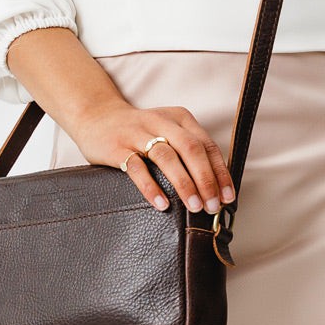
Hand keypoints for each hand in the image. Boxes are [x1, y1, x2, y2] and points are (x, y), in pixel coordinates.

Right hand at [68, 100, 237, 214]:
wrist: (97, 117)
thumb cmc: (140, 133)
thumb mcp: (168, 132)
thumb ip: (187, 152)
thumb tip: (214, 189)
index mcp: (179, 118)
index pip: (206, 145)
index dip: (219, 171)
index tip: (228, 197)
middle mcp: (161, 122)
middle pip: (191, 149)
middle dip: (205, 179)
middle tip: (212, 205)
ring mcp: (138, 133)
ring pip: (167, 156)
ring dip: (184, 183)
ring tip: (194, 207)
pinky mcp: (117, 147)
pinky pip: (136, 168)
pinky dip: (151, 187)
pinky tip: (161, 204)